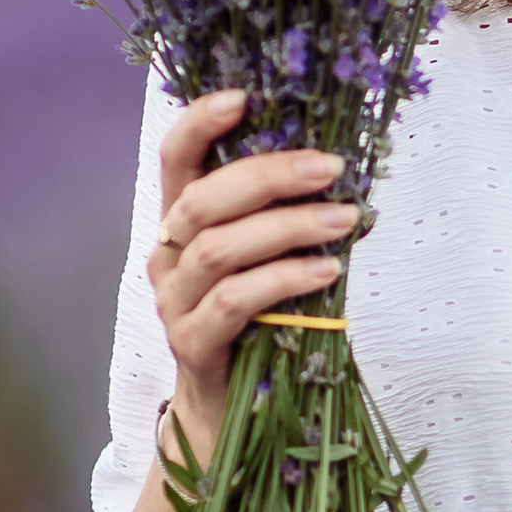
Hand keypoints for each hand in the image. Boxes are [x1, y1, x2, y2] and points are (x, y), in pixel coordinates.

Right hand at [148, 91, 360, 460]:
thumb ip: (285, 216)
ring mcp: (174, 303)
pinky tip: (326, 270)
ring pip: (220, 250)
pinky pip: (233, 303)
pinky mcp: (193, 345)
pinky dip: (283, 280)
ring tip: (344, 219)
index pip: (174, 160)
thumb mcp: (269, 258)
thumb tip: (341, 167)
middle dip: (270, 174)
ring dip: (289, 227)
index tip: (245, 97)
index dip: (199, 122)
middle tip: (331, 167)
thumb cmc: (260, 324)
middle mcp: (167, 257)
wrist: (230, 414)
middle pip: (204, 200)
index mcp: (181, 224)